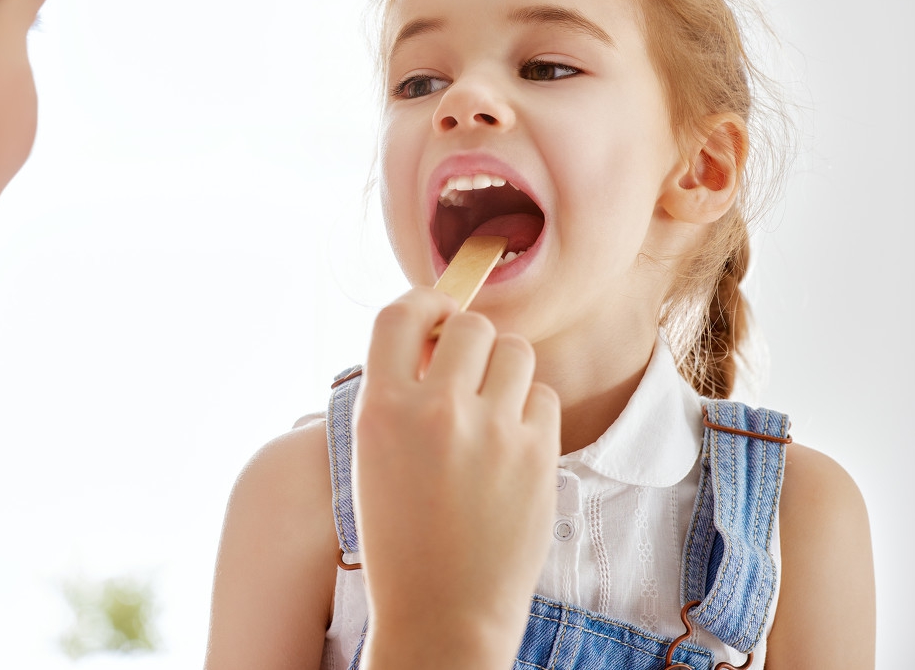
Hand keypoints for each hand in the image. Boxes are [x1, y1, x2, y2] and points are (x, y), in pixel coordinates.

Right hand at [354, 287, 559, 669]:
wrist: (443, 613)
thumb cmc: (401, 535)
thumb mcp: (372, 456)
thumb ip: (398, 392)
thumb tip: (435, 333)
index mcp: (381, 409)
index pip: (401, 313)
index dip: (423, 302)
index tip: (436, 311)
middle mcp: (435, 410)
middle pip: (469, 324)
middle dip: (469, 341)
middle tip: (466, 373)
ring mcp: (491, 431)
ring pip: (514, 351)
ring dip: (504, 369)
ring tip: (492, 409)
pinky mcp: (537, 454)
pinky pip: (543, 395)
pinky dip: (530, 411)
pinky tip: (512, 445)